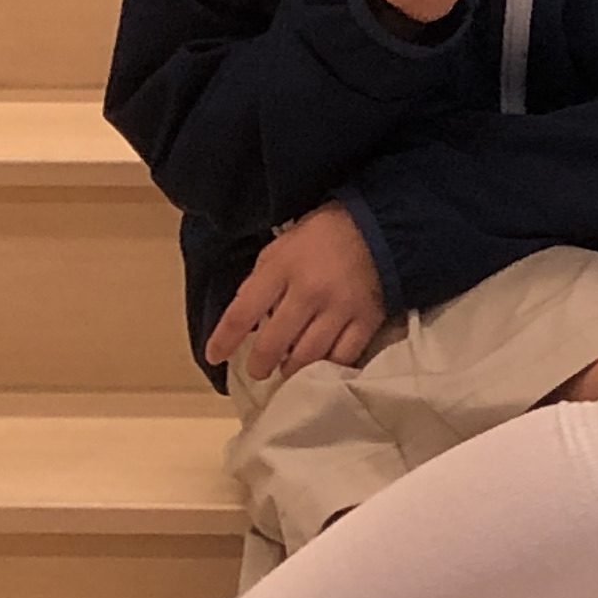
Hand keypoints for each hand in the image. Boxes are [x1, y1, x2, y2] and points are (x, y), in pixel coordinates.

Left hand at [205, 204, 386, 378]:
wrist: (382, 227)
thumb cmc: (325, 234)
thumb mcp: (282, 246)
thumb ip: (262, 280)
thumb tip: (248, 318)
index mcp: (282, 268)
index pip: (242, 313)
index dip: (223, 340)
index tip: (215, 356)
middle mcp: (308, 292)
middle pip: (274, 343)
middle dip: (260, 364)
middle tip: (258, 370)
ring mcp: (339, 309)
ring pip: (307, 356)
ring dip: (291, 370)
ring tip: (287, 371)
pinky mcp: (366, 320)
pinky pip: (344, 357)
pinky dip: (329, 367)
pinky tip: (321, 369)